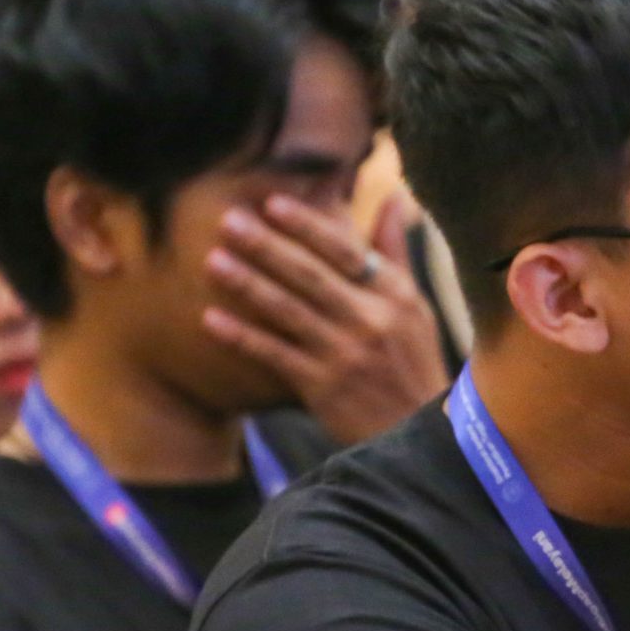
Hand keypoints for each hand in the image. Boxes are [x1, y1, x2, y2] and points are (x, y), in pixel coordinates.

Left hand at [204, 191, 448, 444]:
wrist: (420, 434)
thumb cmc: (413, 363)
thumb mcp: (415, 306)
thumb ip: (394, 252)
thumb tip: (394, 196)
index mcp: (394, 295)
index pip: (346, 250)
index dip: (307, 226)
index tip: (272, 203)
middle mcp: (371, 320)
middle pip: (311, 275)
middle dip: (267, 246)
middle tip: (227, 220)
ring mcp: (346, 354)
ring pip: (288, 311)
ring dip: (248, 284)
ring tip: (212, 261)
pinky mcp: (324, 388)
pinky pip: (274, 355)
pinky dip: (242, 337)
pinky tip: (209, 320)